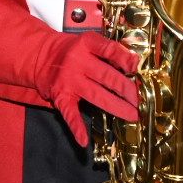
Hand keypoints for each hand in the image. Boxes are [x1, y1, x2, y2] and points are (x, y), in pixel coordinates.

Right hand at [32, 32, 138, 146]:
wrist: (40, 57)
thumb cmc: (73, 50)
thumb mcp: (89, 42)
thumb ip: (109, 50)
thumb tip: (135, 62)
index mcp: (86, 44)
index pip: (108, 49)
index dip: (124, 58)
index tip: (136, 68)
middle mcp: (77, 61)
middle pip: (106, 76)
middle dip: (127, 89)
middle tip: (142, 99)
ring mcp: (68, 80)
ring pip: (96, 95)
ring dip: (116, 107)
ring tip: (132, 115)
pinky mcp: (60, 97)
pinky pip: (69, 114)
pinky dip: (76, 128)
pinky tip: (84, 141)